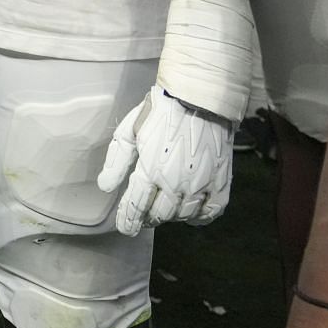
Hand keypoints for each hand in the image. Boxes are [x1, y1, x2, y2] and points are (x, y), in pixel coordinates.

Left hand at [97, 87, 232, 234]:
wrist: (200, 99)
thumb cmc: (160, 111)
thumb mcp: (129, 131)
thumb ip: (117, 161)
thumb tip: (106, 187)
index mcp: (151, 169)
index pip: (136, 206)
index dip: (128, 220)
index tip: (124, 228)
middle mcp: (176, 183)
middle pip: (159, 214)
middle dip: (148, 217)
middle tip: (143, 215)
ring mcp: (201, 185)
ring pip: (183, 216)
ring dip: (170, 217)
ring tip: (163, 211)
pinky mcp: (221, 182)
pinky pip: (211, 212)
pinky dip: (199, 218)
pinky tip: (190, 214)